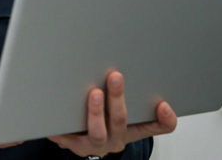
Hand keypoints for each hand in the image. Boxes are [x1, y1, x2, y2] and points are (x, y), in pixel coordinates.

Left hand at [48, 71, 176, 157]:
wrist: (88, 144)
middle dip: (118, 98)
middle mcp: (116, 138)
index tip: (163, 105)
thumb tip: (154, 86)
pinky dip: (62, 127)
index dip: (164, 119)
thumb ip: (144, 103)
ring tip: (93, 94)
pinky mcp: (74, 145)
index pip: (157, 127)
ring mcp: (96, 143)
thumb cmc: (109, 123)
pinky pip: (67, 137)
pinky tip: (57, 113)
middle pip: (120, 121)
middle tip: (115, 77)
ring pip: (97, 132)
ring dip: (96, 112)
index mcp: (134, 129)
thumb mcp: (131, 117)